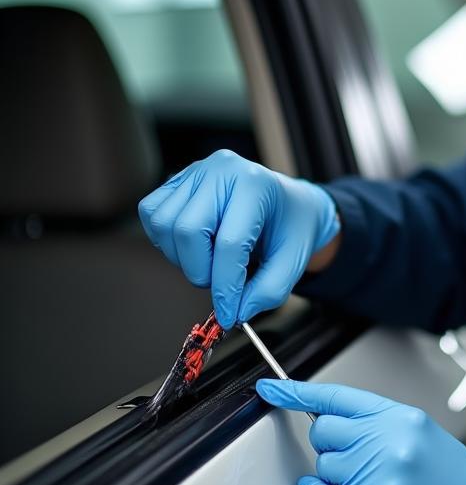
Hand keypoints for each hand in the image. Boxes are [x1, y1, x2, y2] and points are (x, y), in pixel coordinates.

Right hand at [138, 150, 339, 327]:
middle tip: (220, 281)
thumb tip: (237, 311)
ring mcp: (195, 171)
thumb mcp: (293, 261)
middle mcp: (222, 170)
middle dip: (201, 271)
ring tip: (211, 259)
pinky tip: (194, 245)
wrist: (288, 204)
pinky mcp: (176, 180)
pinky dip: (167, 241)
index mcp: (255, 185)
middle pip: (188, 231)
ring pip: (164, 225)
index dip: (225, 286)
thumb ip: (269, 290)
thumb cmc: (290, 227)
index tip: (229, 313)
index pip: (229, 242)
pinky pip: (152, 215)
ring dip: (183, 257)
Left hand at [256, 379, 465, 484]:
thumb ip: (382, 424)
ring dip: (337, 476)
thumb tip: (336, 421)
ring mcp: (379, 483)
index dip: (297, 392)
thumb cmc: (455, 484)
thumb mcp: (425, 435)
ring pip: (324, 467)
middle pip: (324, 432)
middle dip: (331, 444)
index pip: (339, 398)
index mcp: (403, 421)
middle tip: (356, 458)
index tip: (272, 389)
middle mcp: (390, 446)